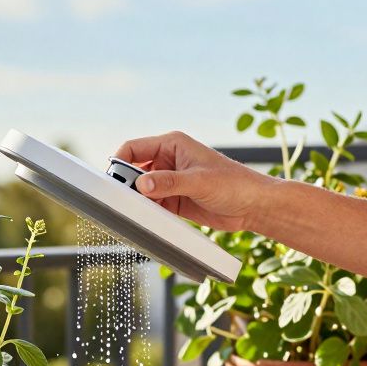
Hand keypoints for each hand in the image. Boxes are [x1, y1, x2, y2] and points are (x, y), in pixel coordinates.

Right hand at [114, 131, 276, 232]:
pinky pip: (152, 205)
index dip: (119, 161)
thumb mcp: (199, 181)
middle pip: (134, 170)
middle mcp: (167, 161)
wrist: (253, 206)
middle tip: (124, 200)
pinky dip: (146, 212)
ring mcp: (169, 182)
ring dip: (136, 200)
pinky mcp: (174, 201)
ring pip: (141, 190)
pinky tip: (146, 220)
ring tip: (134, 212)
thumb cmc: (233, 184)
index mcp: (172, 145)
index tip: (112, 180)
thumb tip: (142, 185)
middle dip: (127, 184)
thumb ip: (169, 183)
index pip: (134, 148)